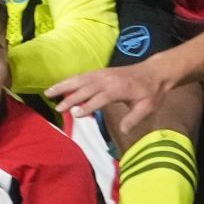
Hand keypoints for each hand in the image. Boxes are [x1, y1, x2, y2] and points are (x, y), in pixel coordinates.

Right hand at [48, 64, 171, 137]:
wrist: (156, 71)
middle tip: (57, 108)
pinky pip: (83, 75)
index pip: (100, 98)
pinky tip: (61, 85)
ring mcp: (103, 73)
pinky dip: (70, 80)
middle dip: (71, 98)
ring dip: (64, 85)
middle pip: (86, 88)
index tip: (74, 114)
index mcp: (119, 88)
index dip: (87, 106)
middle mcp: (108, 79)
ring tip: (48, 92)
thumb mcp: (148, 107)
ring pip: (80, 79)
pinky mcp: (101, 72)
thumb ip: (134, 118)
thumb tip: (124, 131)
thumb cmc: (151, 91)